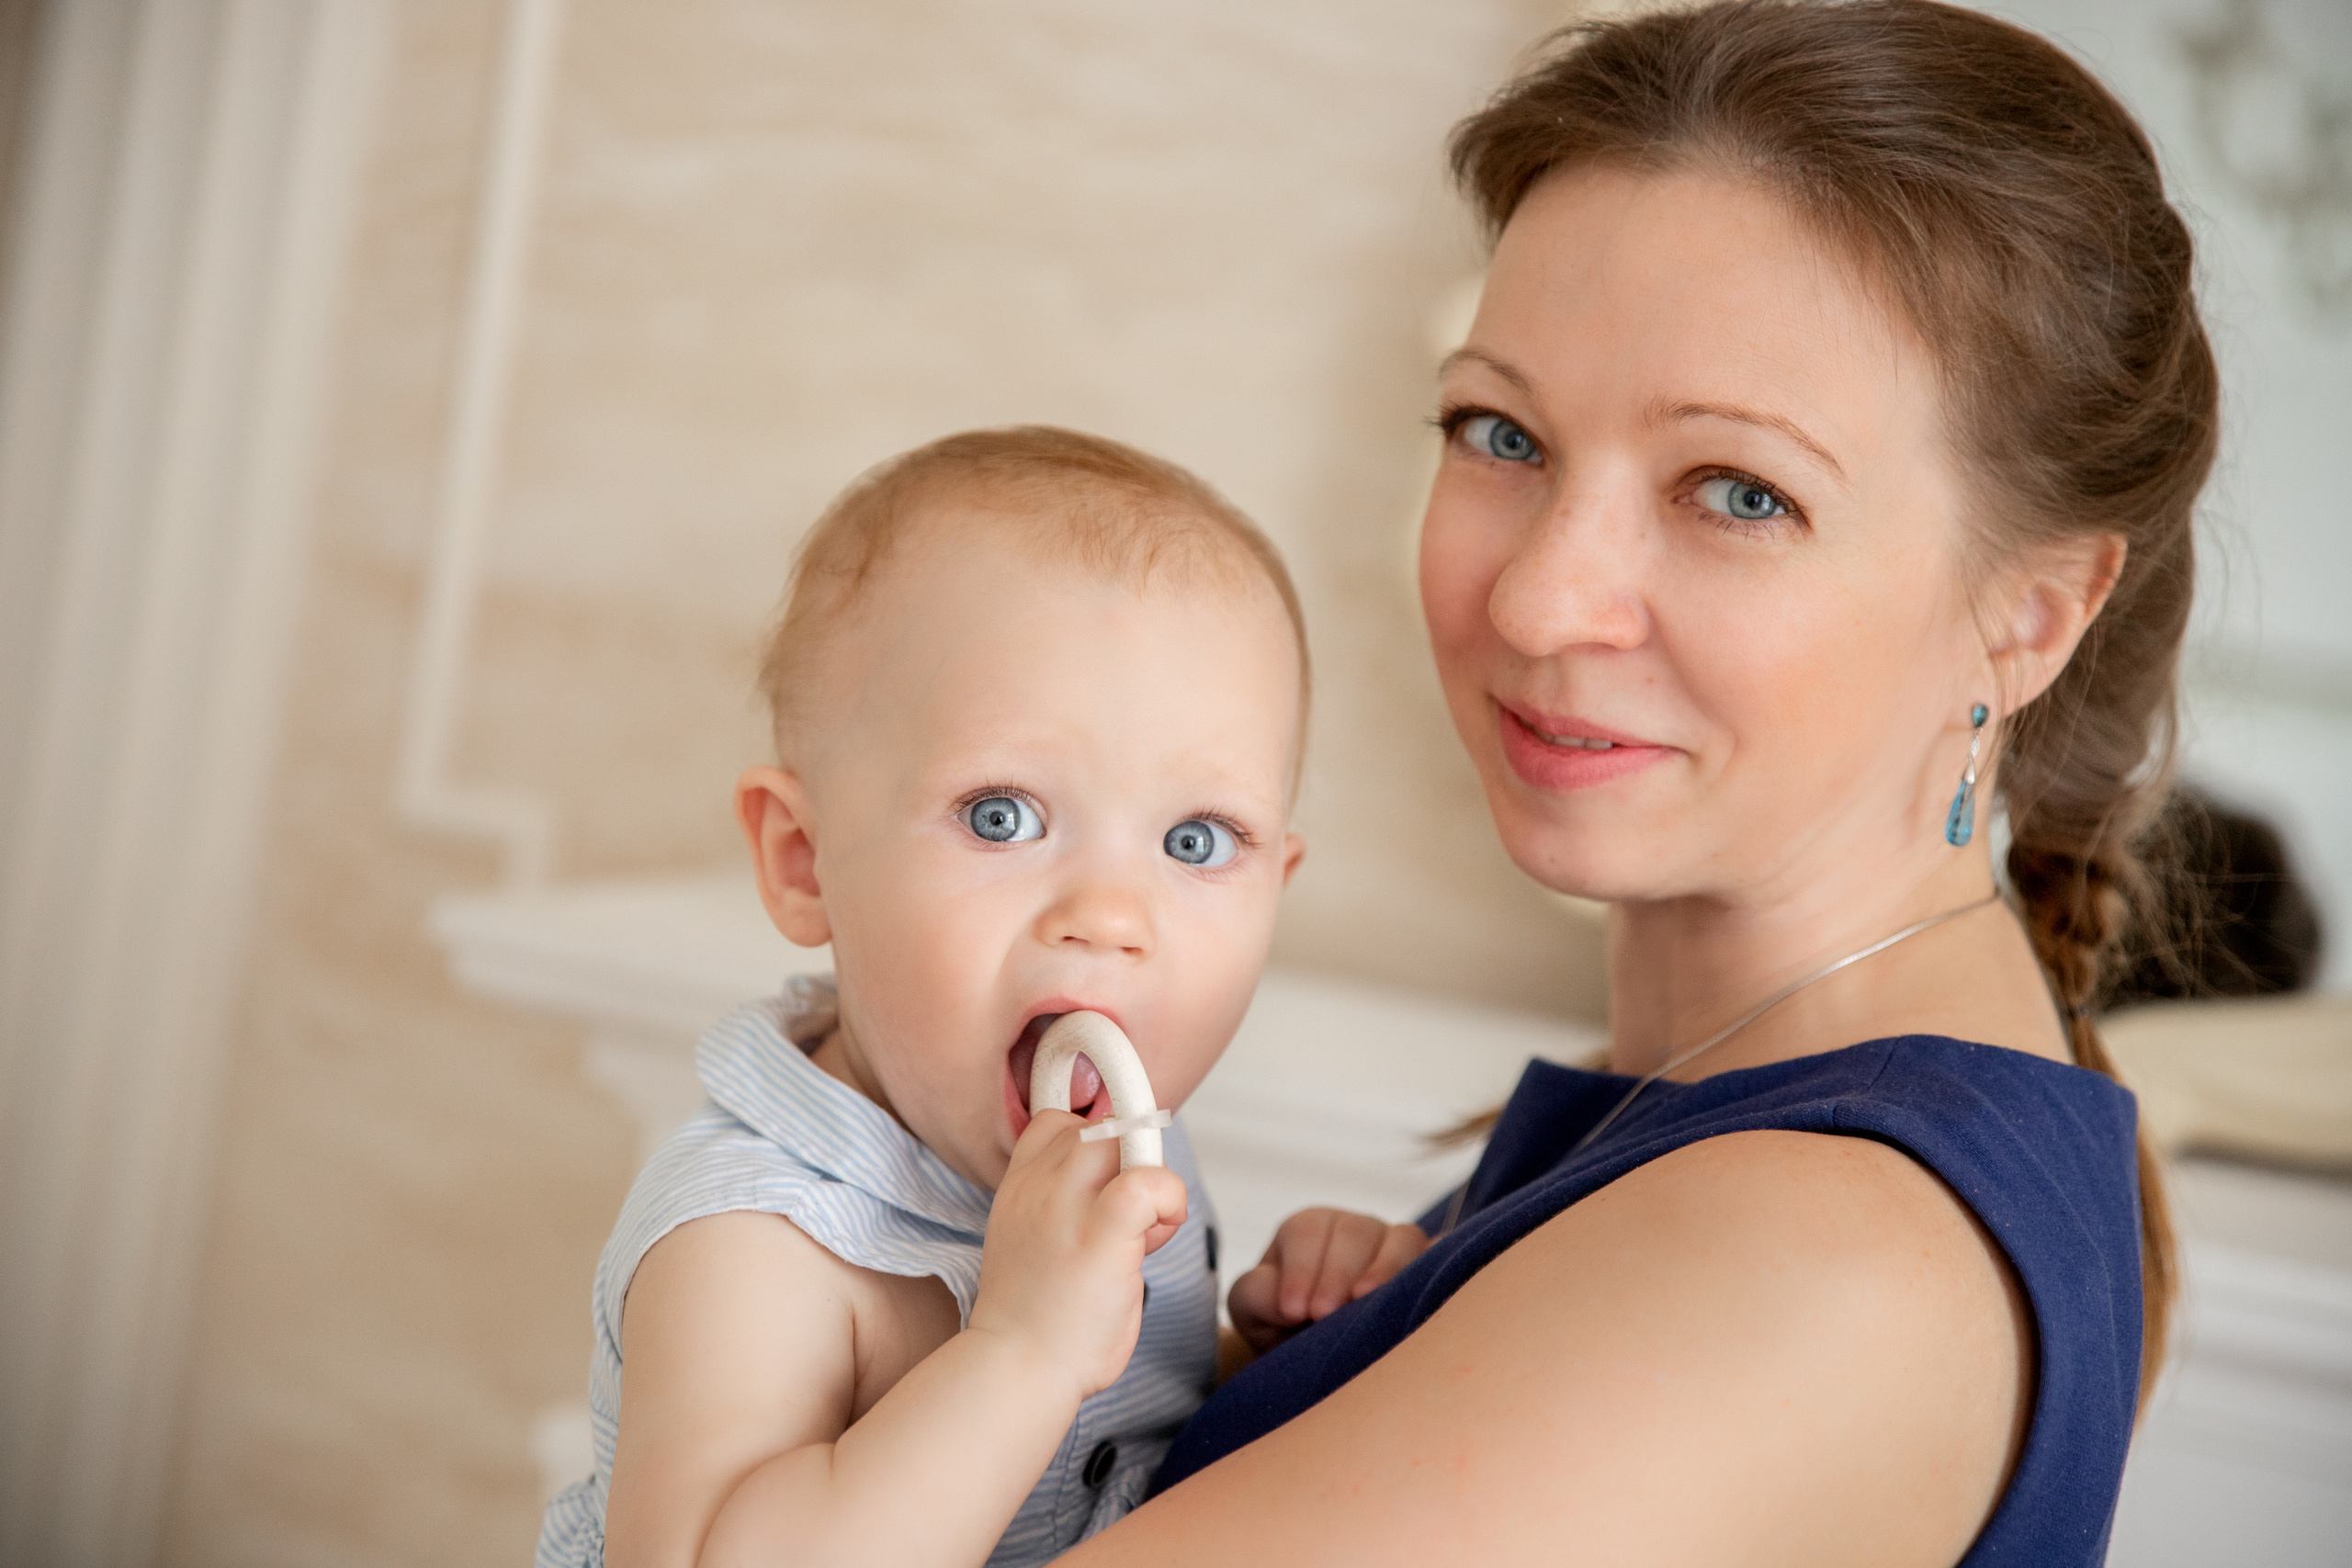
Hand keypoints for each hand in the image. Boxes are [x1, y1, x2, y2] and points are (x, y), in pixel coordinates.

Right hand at [970, 1111, 1188, 1400]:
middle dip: (1130, 1164)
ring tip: (1143, 1233)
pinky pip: (1148, 1181)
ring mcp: (1064, 1206)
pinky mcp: (1099, 1235)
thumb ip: (1067, 1206)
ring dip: (1151, 1179)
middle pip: (1099, 1127)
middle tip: (1134, 1220)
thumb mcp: (1034, 1242)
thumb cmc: (1039, 1320)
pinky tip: (1159, 1235)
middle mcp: (1036, 1186)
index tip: (1106, 1191)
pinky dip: (1169, 1198)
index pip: (1056, 1122)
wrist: (1017, 1369)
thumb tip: (1127, 1190)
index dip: (1095, 1146)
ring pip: (1123, 1139)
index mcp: (1018, 1188)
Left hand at [1227, 1208, 1426, 1354]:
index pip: (1306, 1231)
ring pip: (1400, 1237)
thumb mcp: (1253, 1310)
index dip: (1299, 1268)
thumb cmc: (1281, 1326)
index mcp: (1307, 1231)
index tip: (1292, 1310)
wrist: (1315, 1357)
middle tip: (1322, 1314)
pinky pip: (1435, 1258)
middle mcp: (1352, 1229)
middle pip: (1352, 1231)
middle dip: (1336, 1272)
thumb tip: (1288, 1300)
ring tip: (1364, 1300)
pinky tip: (1412, 1298)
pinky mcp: (1426, 1267)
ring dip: (1383, 1268)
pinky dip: (1426, 1272)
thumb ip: (1256, 1294)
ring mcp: (1393, 1245)